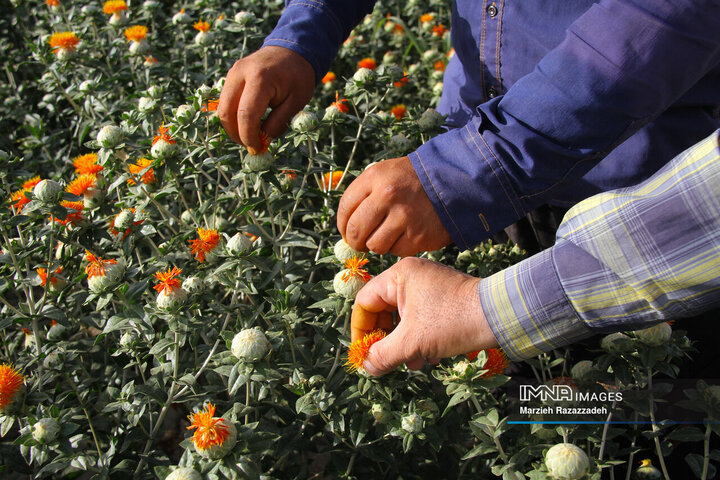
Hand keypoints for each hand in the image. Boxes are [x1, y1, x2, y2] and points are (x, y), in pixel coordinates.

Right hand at [218, 46, 314, 152]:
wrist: (291, 51)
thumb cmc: (298, 77)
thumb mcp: (296, 102)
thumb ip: (278, 123)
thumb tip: (263, 142)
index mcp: (260, 78)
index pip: (246, 114)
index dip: (249, 137)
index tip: (257, 149)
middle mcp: (241, 74)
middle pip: (227, 113)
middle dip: (237, 135)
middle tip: (252, 146)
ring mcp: (232, 73)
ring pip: (223, 108)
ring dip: (233, 127)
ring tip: (251, 135)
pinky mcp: (230, 76)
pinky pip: (225, 102)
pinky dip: (233, 117)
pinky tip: (248, 123)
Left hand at [337, 156, 451, 256]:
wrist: (452, 182)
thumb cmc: (413, 180)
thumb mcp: (385, 173)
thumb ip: (363, 194)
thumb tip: (345, 226)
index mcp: (375, 178)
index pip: (345, 207)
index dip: (342, 224)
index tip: (346, 230)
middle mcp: (388, 196)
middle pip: (355, 231)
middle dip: (354, 241)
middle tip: (360, 242)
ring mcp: (404, 217)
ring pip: (374, 245)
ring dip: (377, 245)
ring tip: (387, 236)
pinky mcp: (418, 236)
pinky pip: (396, 251)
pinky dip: (398, 247)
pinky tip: (406, 235)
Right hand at [352, 257, 498, 375]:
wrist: (500, 316)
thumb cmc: (453, 322)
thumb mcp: (413, 342)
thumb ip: (384, 355)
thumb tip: (366, 367)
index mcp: (399, 276)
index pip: (365, 302)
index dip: (361, 331)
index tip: (363, 354)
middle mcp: (412, 275)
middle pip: (383, 310)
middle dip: (386, 340)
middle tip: (387, 362)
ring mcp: (429, 285)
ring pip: (403, 317)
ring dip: (403, 344)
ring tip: (413, 364)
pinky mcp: (443, 297)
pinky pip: (420, 317)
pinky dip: (420, 338)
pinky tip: (430, 357)